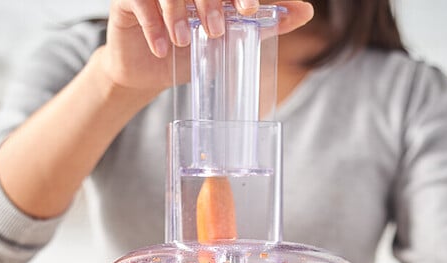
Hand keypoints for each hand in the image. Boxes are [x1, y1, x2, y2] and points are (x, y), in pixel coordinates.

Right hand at [103, 0, 313, 94]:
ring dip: (178, 13)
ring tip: (184, 42)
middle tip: (217, 30)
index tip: (251, 11)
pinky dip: (153, 24)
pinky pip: (140, 1)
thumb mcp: (229, 40)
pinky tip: (163, 49)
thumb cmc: (189, 50)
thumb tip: (306, 11)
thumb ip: (265, 24)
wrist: (146, 71)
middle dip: (211, 1)